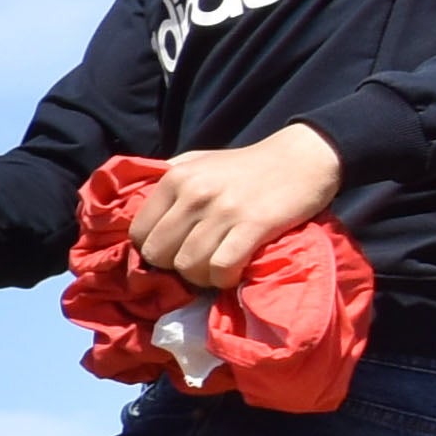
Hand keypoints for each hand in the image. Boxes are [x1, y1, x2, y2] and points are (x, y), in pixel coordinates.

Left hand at [139, 124, 348, 287]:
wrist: (303, 158)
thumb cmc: (245, 165)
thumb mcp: (198, 162)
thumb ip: (165, 180)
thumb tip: (131, 211)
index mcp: (175, 179)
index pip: (139, 233)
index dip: (153, 250)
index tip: (174, 250)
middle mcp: (194, 194)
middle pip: (159, 255)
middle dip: (174, 266)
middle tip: (196, 261)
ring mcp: (224, 210)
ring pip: (189, 266)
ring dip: (202, 276)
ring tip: (216, 267)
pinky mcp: (254, 225)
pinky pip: (222, 267)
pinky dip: (224, 278)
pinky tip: (234, 271)